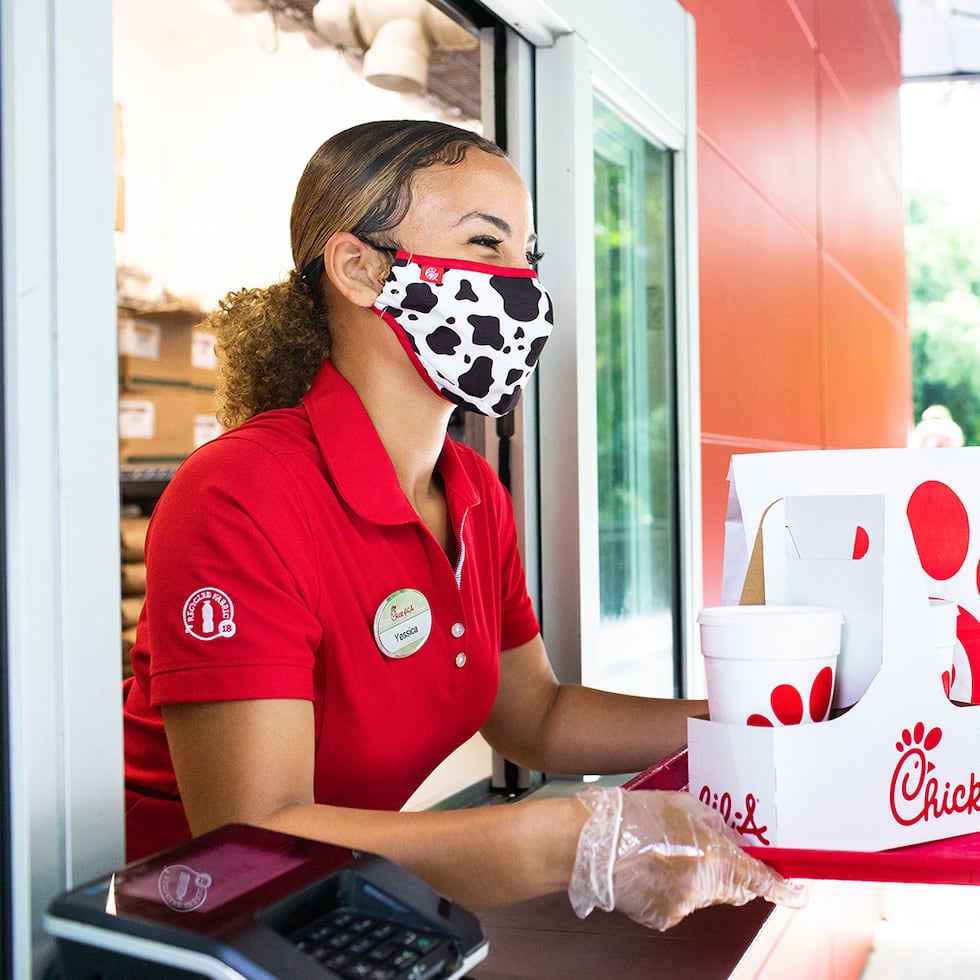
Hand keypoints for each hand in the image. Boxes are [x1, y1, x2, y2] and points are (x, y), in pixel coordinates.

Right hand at [568, 786, 805, 930]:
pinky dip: (672, 888)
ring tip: (666, 849)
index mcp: (714, 858)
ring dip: (696, 876)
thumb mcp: (683, 805)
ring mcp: (681, 908)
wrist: (589, 843)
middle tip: (711, 847)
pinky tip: (651, 865)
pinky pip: (678, 903)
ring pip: (703, 894)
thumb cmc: (632, 817)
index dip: (782, 887)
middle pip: (732, 888)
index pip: (760, 880)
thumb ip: (714, 824)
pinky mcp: (660, 918)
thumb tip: (729, 836)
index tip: (796, 892)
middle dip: (731, 872)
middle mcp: (703, 890)